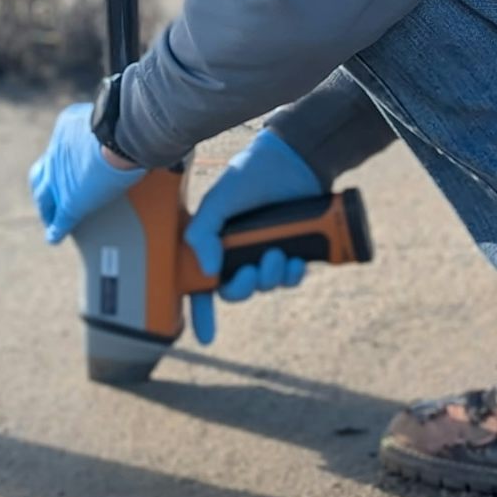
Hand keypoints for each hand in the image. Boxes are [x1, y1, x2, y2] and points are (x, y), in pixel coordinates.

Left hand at [29, 103, 144, 243]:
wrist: (119, 139)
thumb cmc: (124, 124)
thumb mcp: (112, 117)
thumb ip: (113, 126)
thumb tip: (133, 128)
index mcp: (66, 129)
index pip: (58, 149)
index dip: (60, 160)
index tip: (67, 165)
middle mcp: (56, 154)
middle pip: (40, 174)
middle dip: (42, 185)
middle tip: (47, 195)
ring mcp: (59, 179)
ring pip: (44, 197)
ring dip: (45, 209)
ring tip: (49, 218)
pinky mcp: (70, 201)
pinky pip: (59, 219)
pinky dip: (56, 230)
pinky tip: (54, 238)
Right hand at [183, 129, 323, 344]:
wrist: (295, 159)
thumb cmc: (250, 174)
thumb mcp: (218, 200)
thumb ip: (203, 233)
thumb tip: (207, 272)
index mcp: (214, 240)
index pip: (201, 283)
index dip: (202, 312)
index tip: (206, 337)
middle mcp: (239, 249)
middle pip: (235, 290)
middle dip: (243, 288)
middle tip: (253, 272)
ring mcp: (266, 250)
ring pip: (264, 285)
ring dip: (270, 278)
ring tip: (278, 256)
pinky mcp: (293, 249)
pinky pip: (290, 277)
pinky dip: (292, 275)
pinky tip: (296, 262)